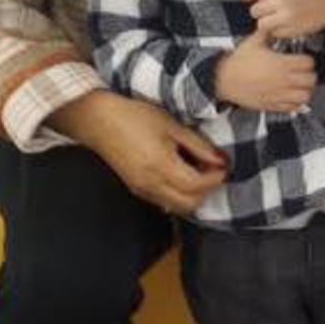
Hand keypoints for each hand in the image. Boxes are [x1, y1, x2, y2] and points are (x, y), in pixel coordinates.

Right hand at [51, 90, 226, 215]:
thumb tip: (220, 160)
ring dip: (193, 194)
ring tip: (199, 170)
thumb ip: (197, 145)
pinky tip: (182, 174)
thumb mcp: (171, 125)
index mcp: (161, 167)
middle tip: (214, 170)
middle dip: (207, 190)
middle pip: (189, 204)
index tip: (225, 166)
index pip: (197, 186)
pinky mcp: (136, 189)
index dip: (215, 178)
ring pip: (177, 206)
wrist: (99, 120)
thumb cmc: (136, 117)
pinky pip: (164, 202)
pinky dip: (179, 194)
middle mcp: (151, 185)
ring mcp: (142, 190)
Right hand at [214, 29, 318, 112]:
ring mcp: (278, 94)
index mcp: (281, 63)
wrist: (223, 80)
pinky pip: (292, 108)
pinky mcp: (272, 105)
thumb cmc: (238, 62)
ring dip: (306, 91)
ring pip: (305, 96)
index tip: (304, 59)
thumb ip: (268, 32)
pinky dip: (296, 103)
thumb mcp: (254, 41)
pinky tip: (292, 97)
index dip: (308, 60)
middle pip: (311, 80)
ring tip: (302, 86)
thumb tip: (275, 24)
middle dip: (310, 75)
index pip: (308, 63)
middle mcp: (282, 80)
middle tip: (306, 73)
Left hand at [243, 0, 324, 40]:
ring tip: (272, 18)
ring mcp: (286, 19)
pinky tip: (282, 25)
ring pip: (262, 24)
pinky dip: (275, 30)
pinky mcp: (292, 31)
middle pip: (255, 10)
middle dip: (259, 9)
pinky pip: (274, 34)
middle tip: (266, 8)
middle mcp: (281, 3)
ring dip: (265, 21)